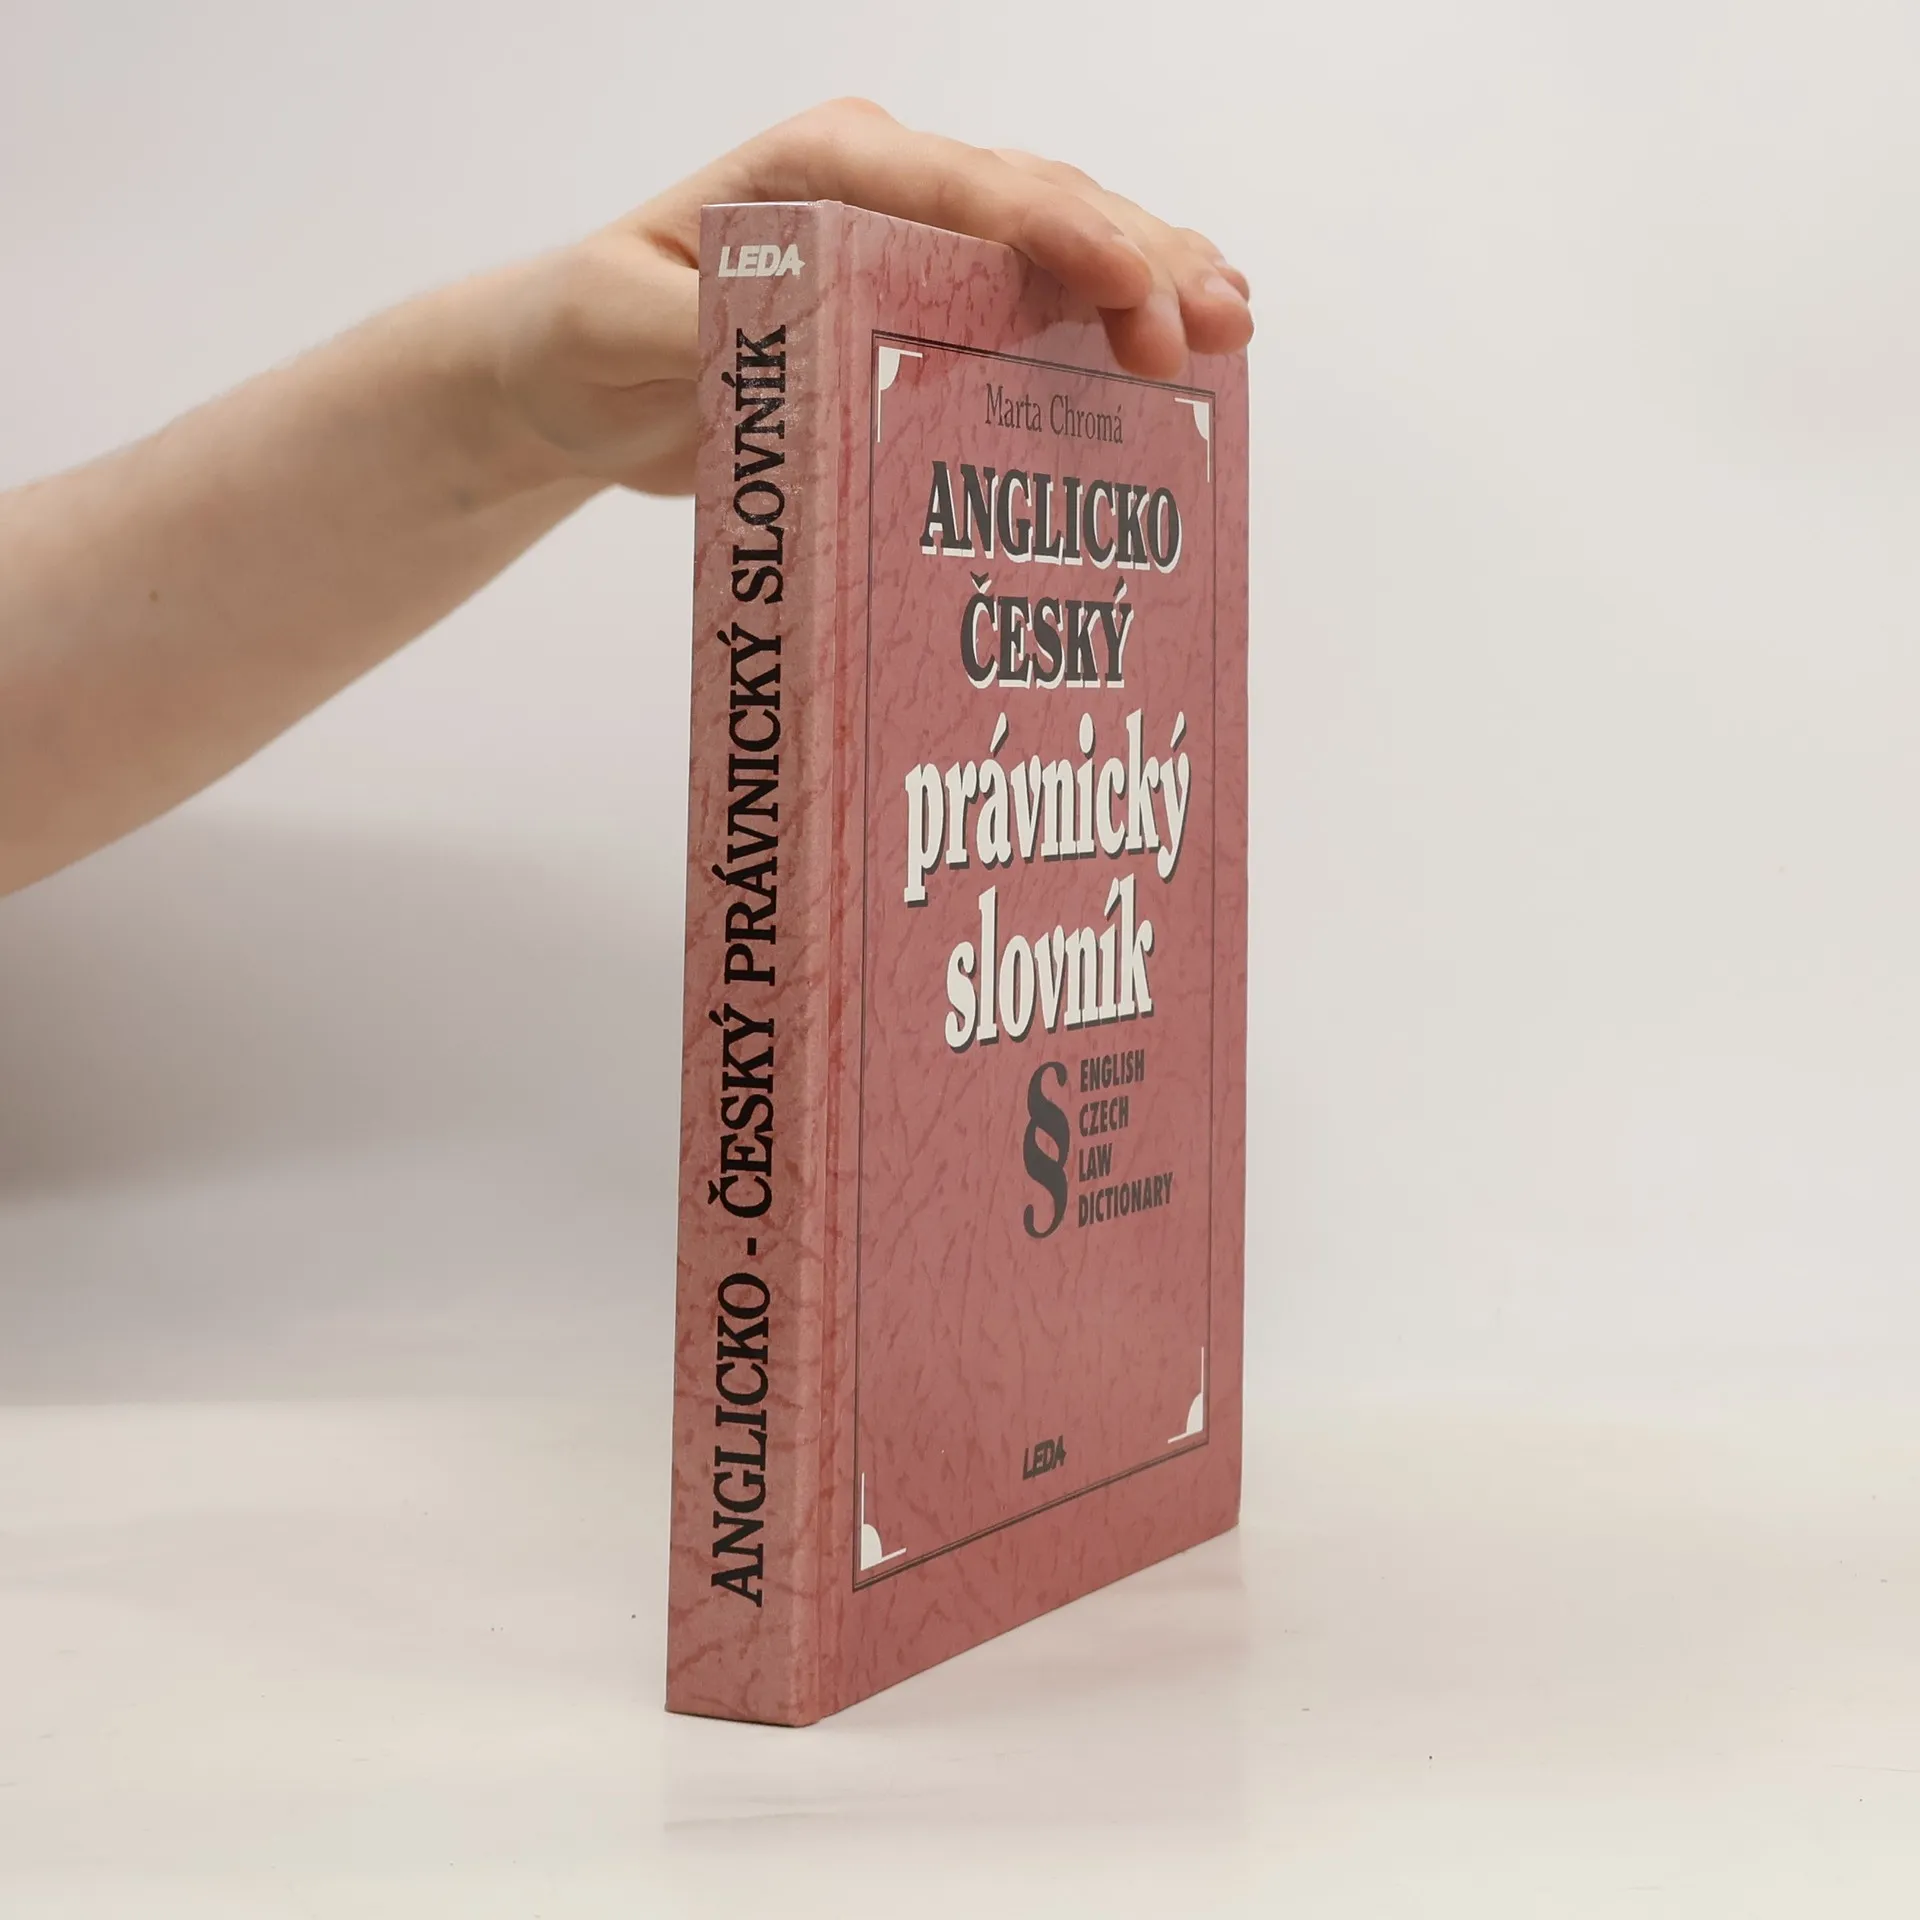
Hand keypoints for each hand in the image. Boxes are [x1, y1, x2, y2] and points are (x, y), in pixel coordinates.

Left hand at [490, 98, 1253, 495]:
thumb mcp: (611, 325)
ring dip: (1149, 274)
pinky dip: (1108, 309)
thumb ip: (690, 321)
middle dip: (1135, 258)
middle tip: (1213, 328)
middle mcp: (879, 186)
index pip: (958, 186)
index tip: (1129, 288)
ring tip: (1232, 321)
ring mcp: (909, 237)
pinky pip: (1033, 292)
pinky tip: (1174, 340)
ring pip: (1055, 237)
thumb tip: (782, 330)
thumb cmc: (587, 332)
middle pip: (1034, 202)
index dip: (1054, 234)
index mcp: (816, 171)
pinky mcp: (920, 298)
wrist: (577, 371)